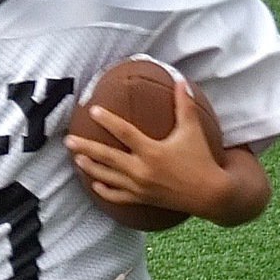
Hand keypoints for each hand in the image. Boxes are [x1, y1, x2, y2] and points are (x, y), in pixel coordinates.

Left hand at [65, 78, 228, 218]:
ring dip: (91, 168)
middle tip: (68, 140)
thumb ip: (184, 105)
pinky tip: (94, 184)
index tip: (93, 110)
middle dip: (86, 148)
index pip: (125, 133)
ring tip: (76, 159)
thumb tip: (180, 80)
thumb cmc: (202, 159)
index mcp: (152, 151)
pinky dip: (105, 191)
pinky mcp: (143, 199)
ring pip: (108, 178)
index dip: (108, 121)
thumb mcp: (193, 130)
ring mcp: (140, 187)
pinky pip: (118, 197)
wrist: (211, 194)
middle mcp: (142, 170)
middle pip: (107, 157)